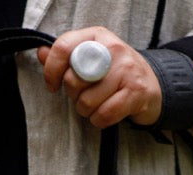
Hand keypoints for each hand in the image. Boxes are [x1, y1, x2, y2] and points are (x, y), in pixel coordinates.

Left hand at [37, 27, 161, 127]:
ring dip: (87, 111)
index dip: (51, 71)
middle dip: (74, 96)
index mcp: (96, 37)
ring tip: (98, 104)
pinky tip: (106, 113)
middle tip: (86, 94)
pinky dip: (100, 120)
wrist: (151, 86)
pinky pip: (104, 115)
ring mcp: (126, 70)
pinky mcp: (135, 92)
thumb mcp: (90, 59)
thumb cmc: (114, 74)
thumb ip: (66, 57)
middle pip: (73, 80)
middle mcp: (112, 49)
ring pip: (87, 102)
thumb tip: (41, 53)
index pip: (63, 48)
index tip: (52, 86)